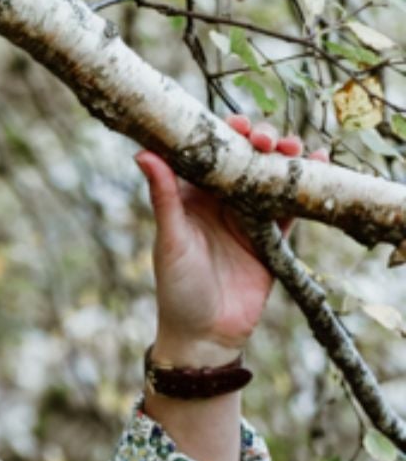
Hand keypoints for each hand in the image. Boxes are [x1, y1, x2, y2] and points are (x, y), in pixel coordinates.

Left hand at [134, 114, 329, 357]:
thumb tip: (143, 153)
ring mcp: (248, 218)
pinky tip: (316, 161)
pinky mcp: (272, 237)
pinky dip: (303, 181)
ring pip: (270, 175)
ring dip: (284, 156)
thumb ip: (163, 198)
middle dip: (260, 141)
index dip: (225, 134)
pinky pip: (290, 203)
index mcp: (191, 198)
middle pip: (246, 158)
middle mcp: (220, 203)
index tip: (237, 123)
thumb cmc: (177, 291)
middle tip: (266, 139)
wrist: (205, 336)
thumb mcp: (170, 241)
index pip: (211, 154)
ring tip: (292, 148)